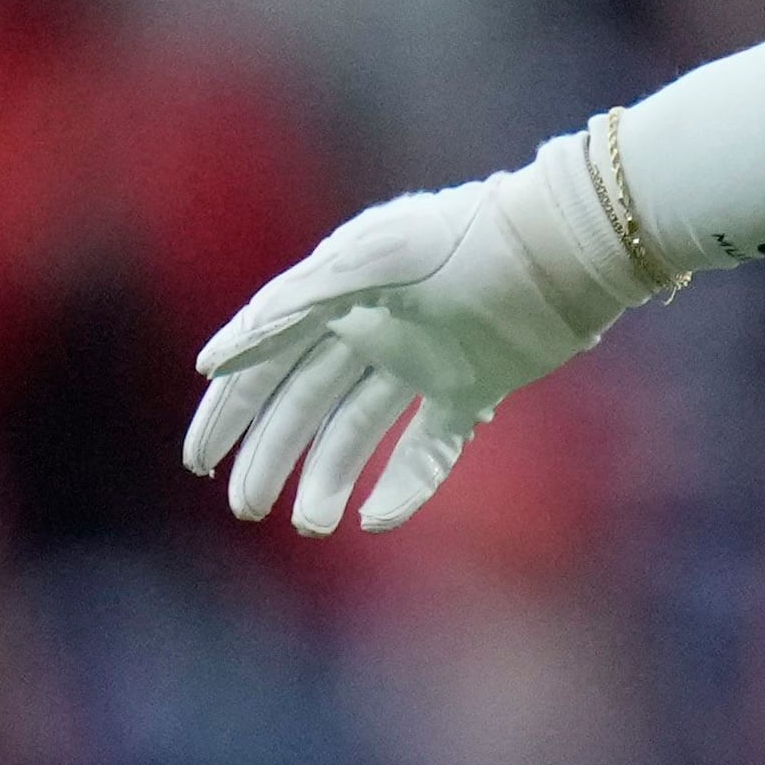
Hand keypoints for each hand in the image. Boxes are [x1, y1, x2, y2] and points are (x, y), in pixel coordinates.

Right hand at [181, 130, 668, 534]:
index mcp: (337, 294)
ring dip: (330, 476)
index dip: (231, 409)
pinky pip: (430, 446)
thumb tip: (210, 362)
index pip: (267, 361)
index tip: (200, 460)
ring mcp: (423, 359)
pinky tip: (377, 519)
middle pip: (305, 402)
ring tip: (312, 522)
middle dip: (271, 454)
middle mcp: (374, 328)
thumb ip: (286, 311)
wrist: (563, 248)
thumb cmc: (462, 242)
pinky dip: (405, 484)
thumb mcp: (365, 264)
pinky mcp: (473, 386)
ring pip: (359, 429)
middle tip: (246, 506)